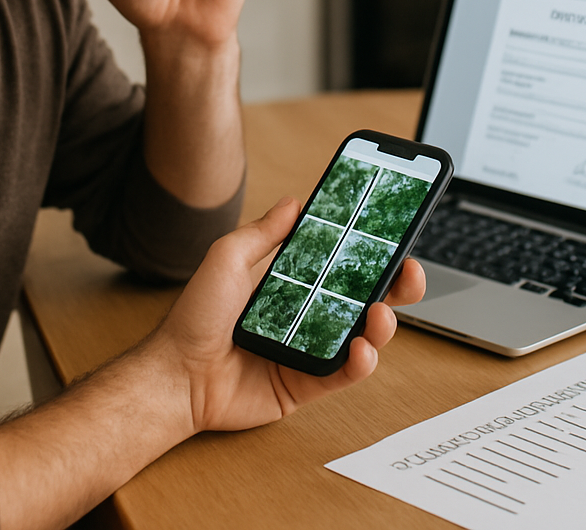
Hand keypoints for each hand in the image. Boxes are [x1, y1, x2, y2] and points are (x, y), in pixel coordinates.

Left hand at [153, 197, 427, 433]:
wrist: (176, 374)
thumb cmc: (195, 316)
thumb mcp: (227, 258)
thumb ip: (263, 233)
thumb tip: (295, 201)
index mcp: (292, 282)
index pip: (341, 261)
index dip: (370, 247)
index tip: (394, 229)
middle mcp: (308, 314)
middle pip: (365, 297)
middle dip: (396, 284)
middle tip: (409, 270)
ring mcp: (310, 350)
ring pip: (363, 335)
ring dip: (384, 323)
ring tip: (381, 313)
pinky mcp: (307, 385)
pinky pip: (345, 374)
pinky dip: (362, 362)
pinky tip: (363, 349)